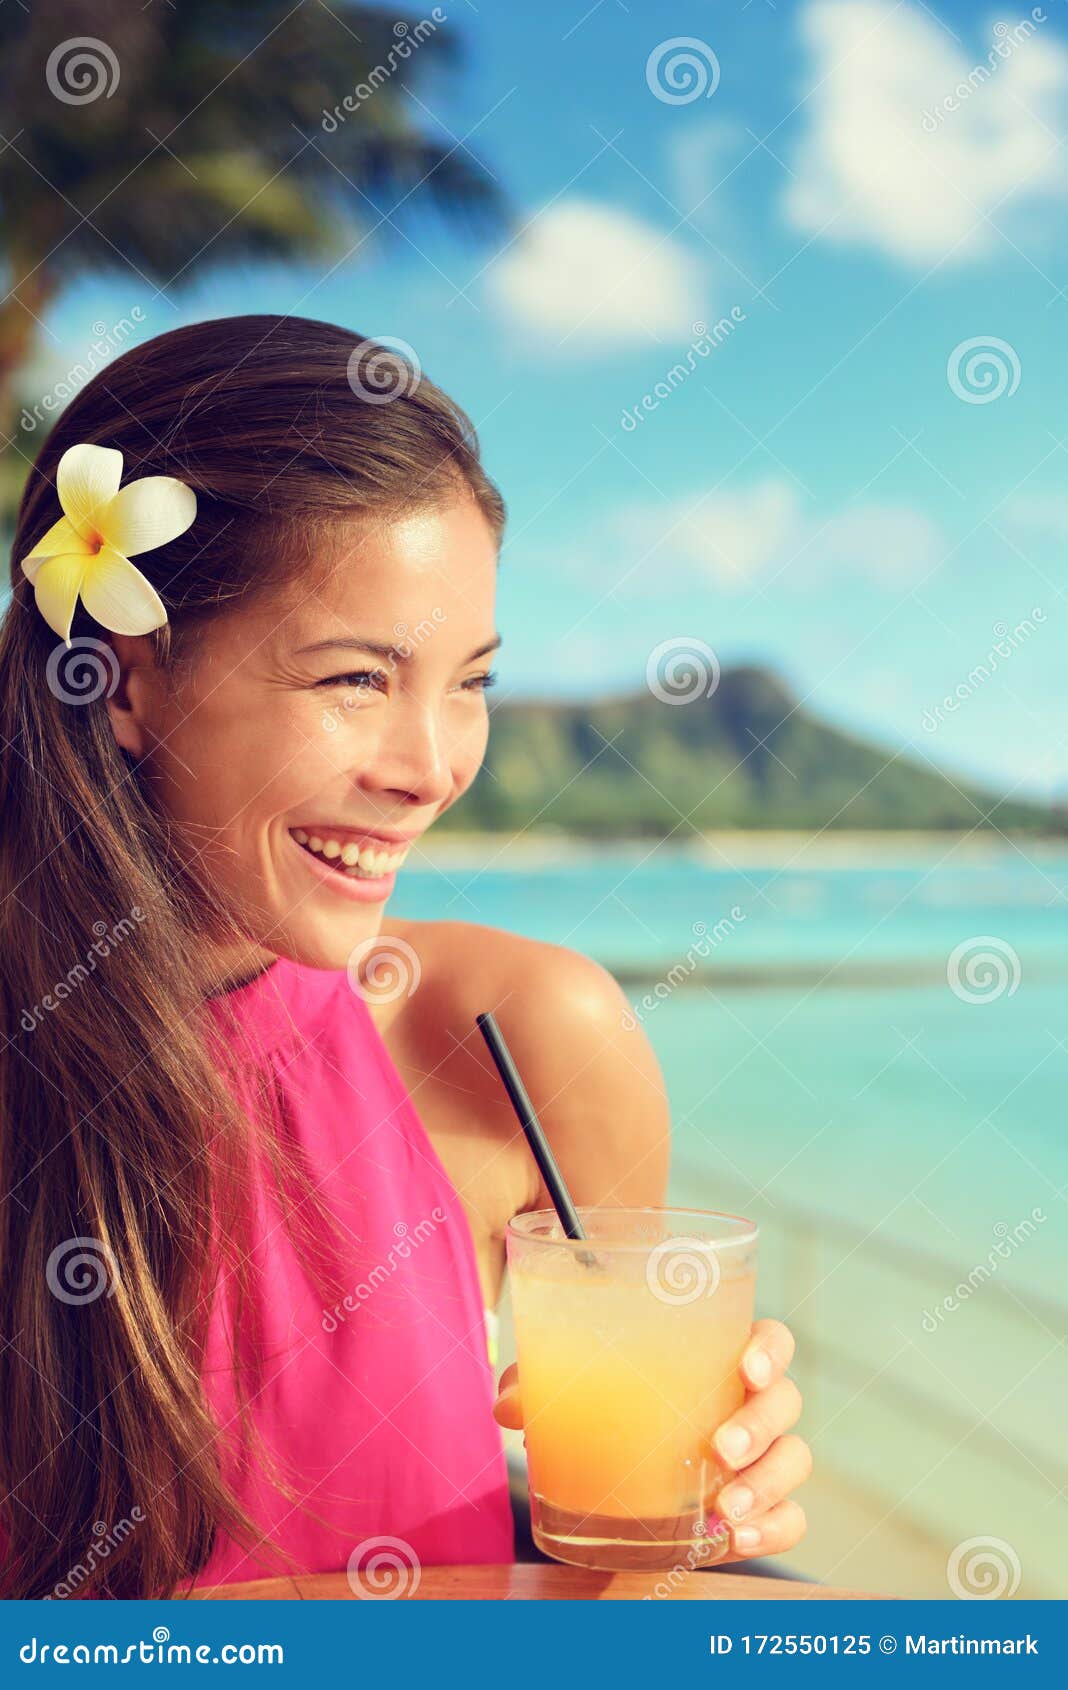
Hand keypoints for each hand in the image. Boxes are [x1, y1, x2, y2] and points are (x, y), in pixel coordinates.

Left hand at [493, 1316, 809, 1565]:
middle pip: (784, 1401)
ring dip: (768, 1483)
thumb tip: (507, 1404)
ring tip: (725, 1507)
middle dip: (761, 1424)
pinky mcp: (760, 1511)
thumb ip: (540, 1385)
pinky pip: (790, 1519)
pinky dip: (773, 1529)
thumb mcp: (573, 1393)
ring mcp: (761, 1459)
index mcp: (717, 1361)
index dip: (769, 1350)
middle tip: (722, 1447)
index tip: (746, 1368)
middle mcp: (749, 1405)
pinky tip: (738, 1538)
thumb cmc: (607, 1414)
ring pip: (794, 1460)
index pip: (769, 1340)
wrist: (615, 1488)